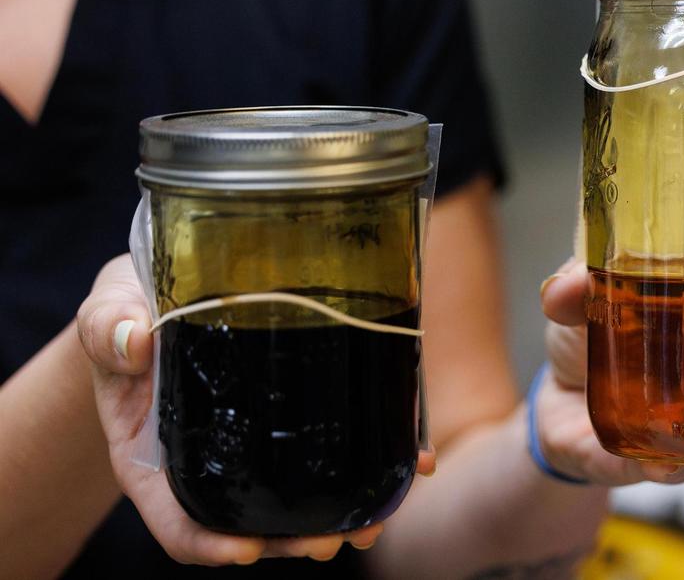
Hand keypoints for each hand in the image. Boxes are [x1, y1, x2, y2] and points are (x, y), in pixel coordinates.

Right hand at [76, 255, 435, 565]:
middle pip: (247, 519)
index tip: (246, 551)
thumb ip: (109, 327)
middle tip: (331, 541)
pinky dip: (372, 458)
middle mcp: (210, 459)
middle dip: (289, 540)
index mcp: (154, 456)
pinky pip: (334, 442)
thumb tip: (132, 341)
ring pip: (295, 495)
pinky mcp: (296, 413)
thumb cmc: (130, 310)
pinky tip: (413, 459)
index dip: (208, 543)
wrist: (163, 294)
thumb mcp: (109, 311)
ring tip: (372, 523)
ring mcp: (255, 443)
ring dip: (335, 516)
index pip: (177, 518)